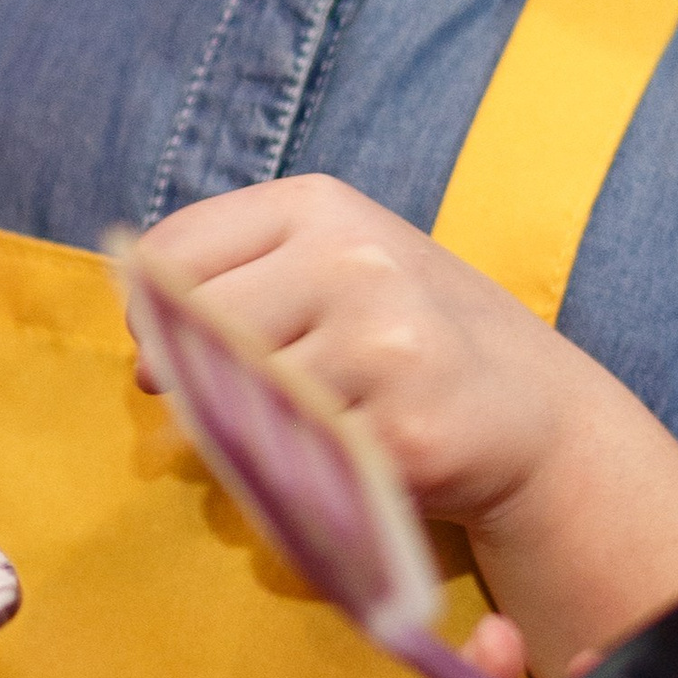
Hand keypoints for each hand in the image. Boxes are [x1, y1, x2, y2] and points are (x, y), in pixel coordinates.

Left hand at [134, 174, 622, 533]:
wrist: (531, 410)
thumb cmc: (401, 335)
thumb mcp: (327, 267)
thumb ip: (231, 283)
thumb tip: (146, 366)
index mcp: (321, 206)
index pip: (171, 255)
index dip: (151, 314)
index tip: (170, 347)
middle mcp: (353, 261)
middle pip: (196, 327)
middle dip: (193, 375)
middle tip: (239, 401)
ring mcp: (382, 346)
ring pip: (237, 400)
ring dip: (245, 430)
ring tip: (303, 425)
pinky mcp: (400, 434)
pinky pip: (293, 461)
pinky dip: (293, 471)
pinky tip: (336, 458)